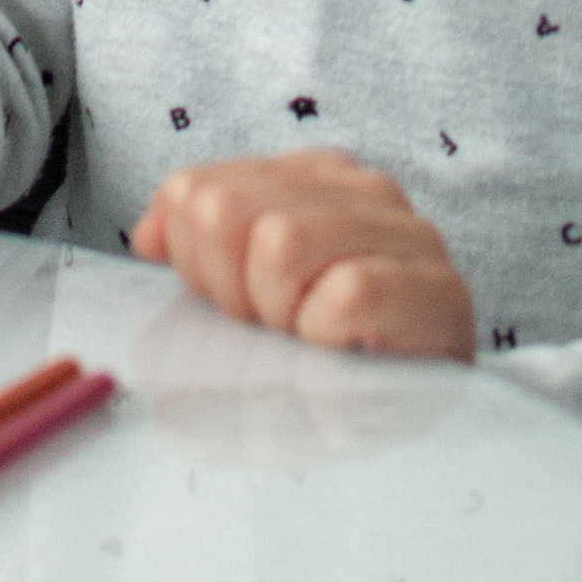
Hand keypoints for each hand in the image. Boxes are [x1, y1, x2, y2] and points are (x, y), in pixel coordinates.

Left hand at [131, 147, 473, 360]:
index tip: (235, 300)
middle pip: (225, 211)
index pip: (194, 189)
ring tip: (309, 334)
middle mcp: (361, 187)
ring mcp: (405, 234)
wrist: (428, 407)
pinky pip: (344, 295)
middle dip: (231, 287)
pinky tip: (346, 348)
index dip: (194, 260)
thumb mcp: (251, 290)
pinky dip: (327, 335)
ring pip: (280, 243)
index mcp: (312, 175)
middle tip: (273, 323)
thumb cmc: (333, 348)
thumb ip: (198, 247)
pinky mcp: (435, 290)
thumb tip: (147, 234)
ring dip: (280, 311)